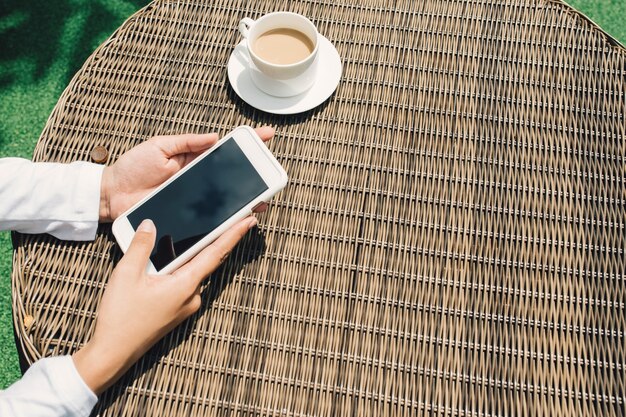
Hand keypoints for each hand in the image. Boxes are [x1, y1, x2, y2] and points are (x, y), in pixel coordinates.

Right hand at [72, 216, 256, 393]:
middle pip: (208, 261)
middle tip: (231, 218)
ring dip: (191, 253)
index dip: (234, 235)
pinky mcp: (177, 310)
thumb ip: (140, 245)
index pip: (216, 253)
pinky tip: (166, 259)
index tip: (249, 221)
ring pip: (194, 271)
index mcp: (186, 285)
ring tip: (184, 233)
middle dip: (218, 239)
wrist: (113, 353)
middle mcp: (192, 296)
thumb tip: (149, 224)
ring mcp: (186, 305)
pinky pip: (184, 282)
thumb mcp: (126, 274)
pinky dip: (181, 268)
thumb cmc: (120, 317)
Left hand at [99, 126, 274, 221]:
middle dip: (254, 175)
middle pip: (232, 177)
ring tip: (261, 199)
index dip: (246, 143)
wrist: (112, 195)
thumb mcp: (159, 146)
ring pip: (225, 199)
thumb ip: (187, 142)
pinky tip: (238, 216)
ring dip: (244, 199)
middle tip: (270, 173)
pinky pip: (209, 217)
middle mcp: (198, 179)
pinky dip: (225, 217)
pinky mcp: (187, 216)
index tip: (266, 136)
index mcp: (193, 159)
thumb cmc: (132, 167)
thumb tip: (214, 137)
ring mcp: (194, 199)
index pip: (225, 150)